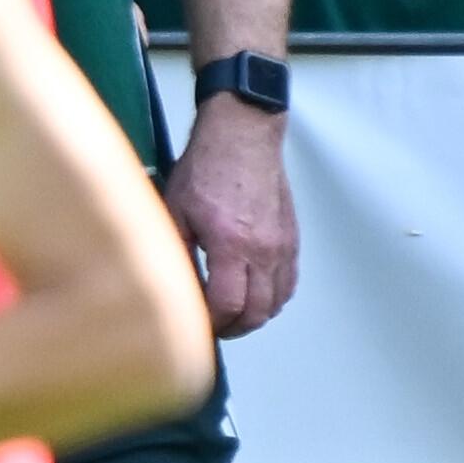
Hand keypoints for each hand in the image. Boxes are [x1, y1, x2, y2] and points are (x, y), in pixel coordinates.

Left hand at [169, 96, 296, 338]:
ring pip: (276, 302)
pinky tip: (256, 294)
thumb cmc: (208, 166)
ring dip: (255, 315)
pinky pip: (288, 283)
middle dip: (234, 327)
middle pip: (257, 312)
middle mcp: (262, 249)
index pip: (228, 304)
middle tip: (215, 327)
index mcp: (231, 243)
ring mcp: (282, 246)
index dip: (212, 322)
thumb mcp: (176, 209)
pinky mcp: (291, 239)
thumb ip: (175, 251)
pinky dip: (273, 298)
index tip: (198, 323)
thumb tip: (173, 285)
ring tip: (234, 314)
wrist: (243, 135)